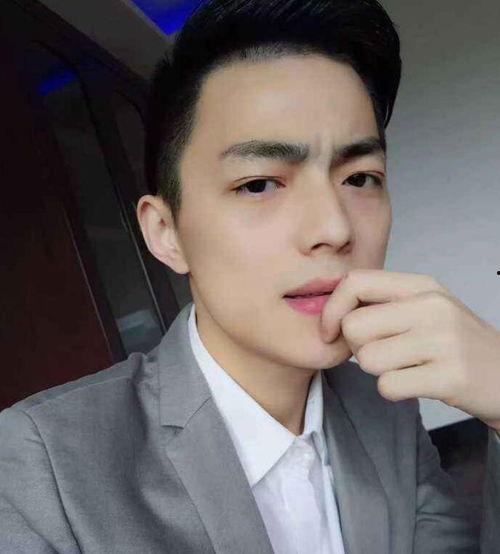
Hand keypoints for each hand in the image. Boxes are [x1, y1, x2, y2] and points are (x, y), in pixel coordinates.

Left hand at [320, 269, 499, 431]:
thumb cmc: (454, 343)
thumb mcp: (424, 309)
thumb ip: (382, 304)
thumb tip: (331, 314)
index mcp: (421, 286)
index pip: (355, 281)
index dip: (332, 308)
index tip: (330, 331)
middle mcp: (432, 307)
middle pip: (353, 326)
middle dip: (356, 347)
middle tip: (382, 353)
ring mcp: (444, 341)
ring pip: (367, 359)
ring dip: (378, 370)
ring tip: (406, 367)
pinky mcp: (450, 377)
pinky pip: (387, 386)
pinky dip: (393, 390)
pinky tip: (416, 383)